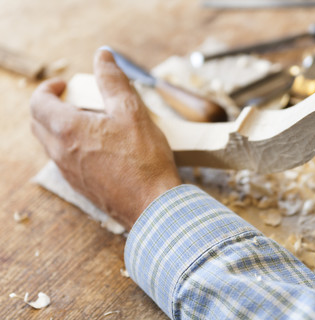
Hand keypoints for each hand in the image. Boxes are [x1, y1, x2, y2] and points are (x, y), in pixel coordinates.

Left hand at [30, 50, 180, 228]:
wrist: (153, 205)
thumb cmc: (144, 159)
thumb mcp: (132, 112)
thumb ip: (113, 81)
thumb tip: (103, 57)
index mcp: (68, 130)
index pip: (39, 102)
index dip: (48, 88)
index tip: (65, 85)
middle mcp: (61, 153)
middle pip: (39, 123)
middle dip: (51, 107)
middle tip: (76, 102)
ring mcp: (69, 173)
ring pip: (52, 144)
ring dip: (63, 129)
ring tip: (94, 125)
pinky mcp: (81, 187)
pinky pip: (66, 162)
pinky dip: (74, 148)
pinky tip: (103, 150)